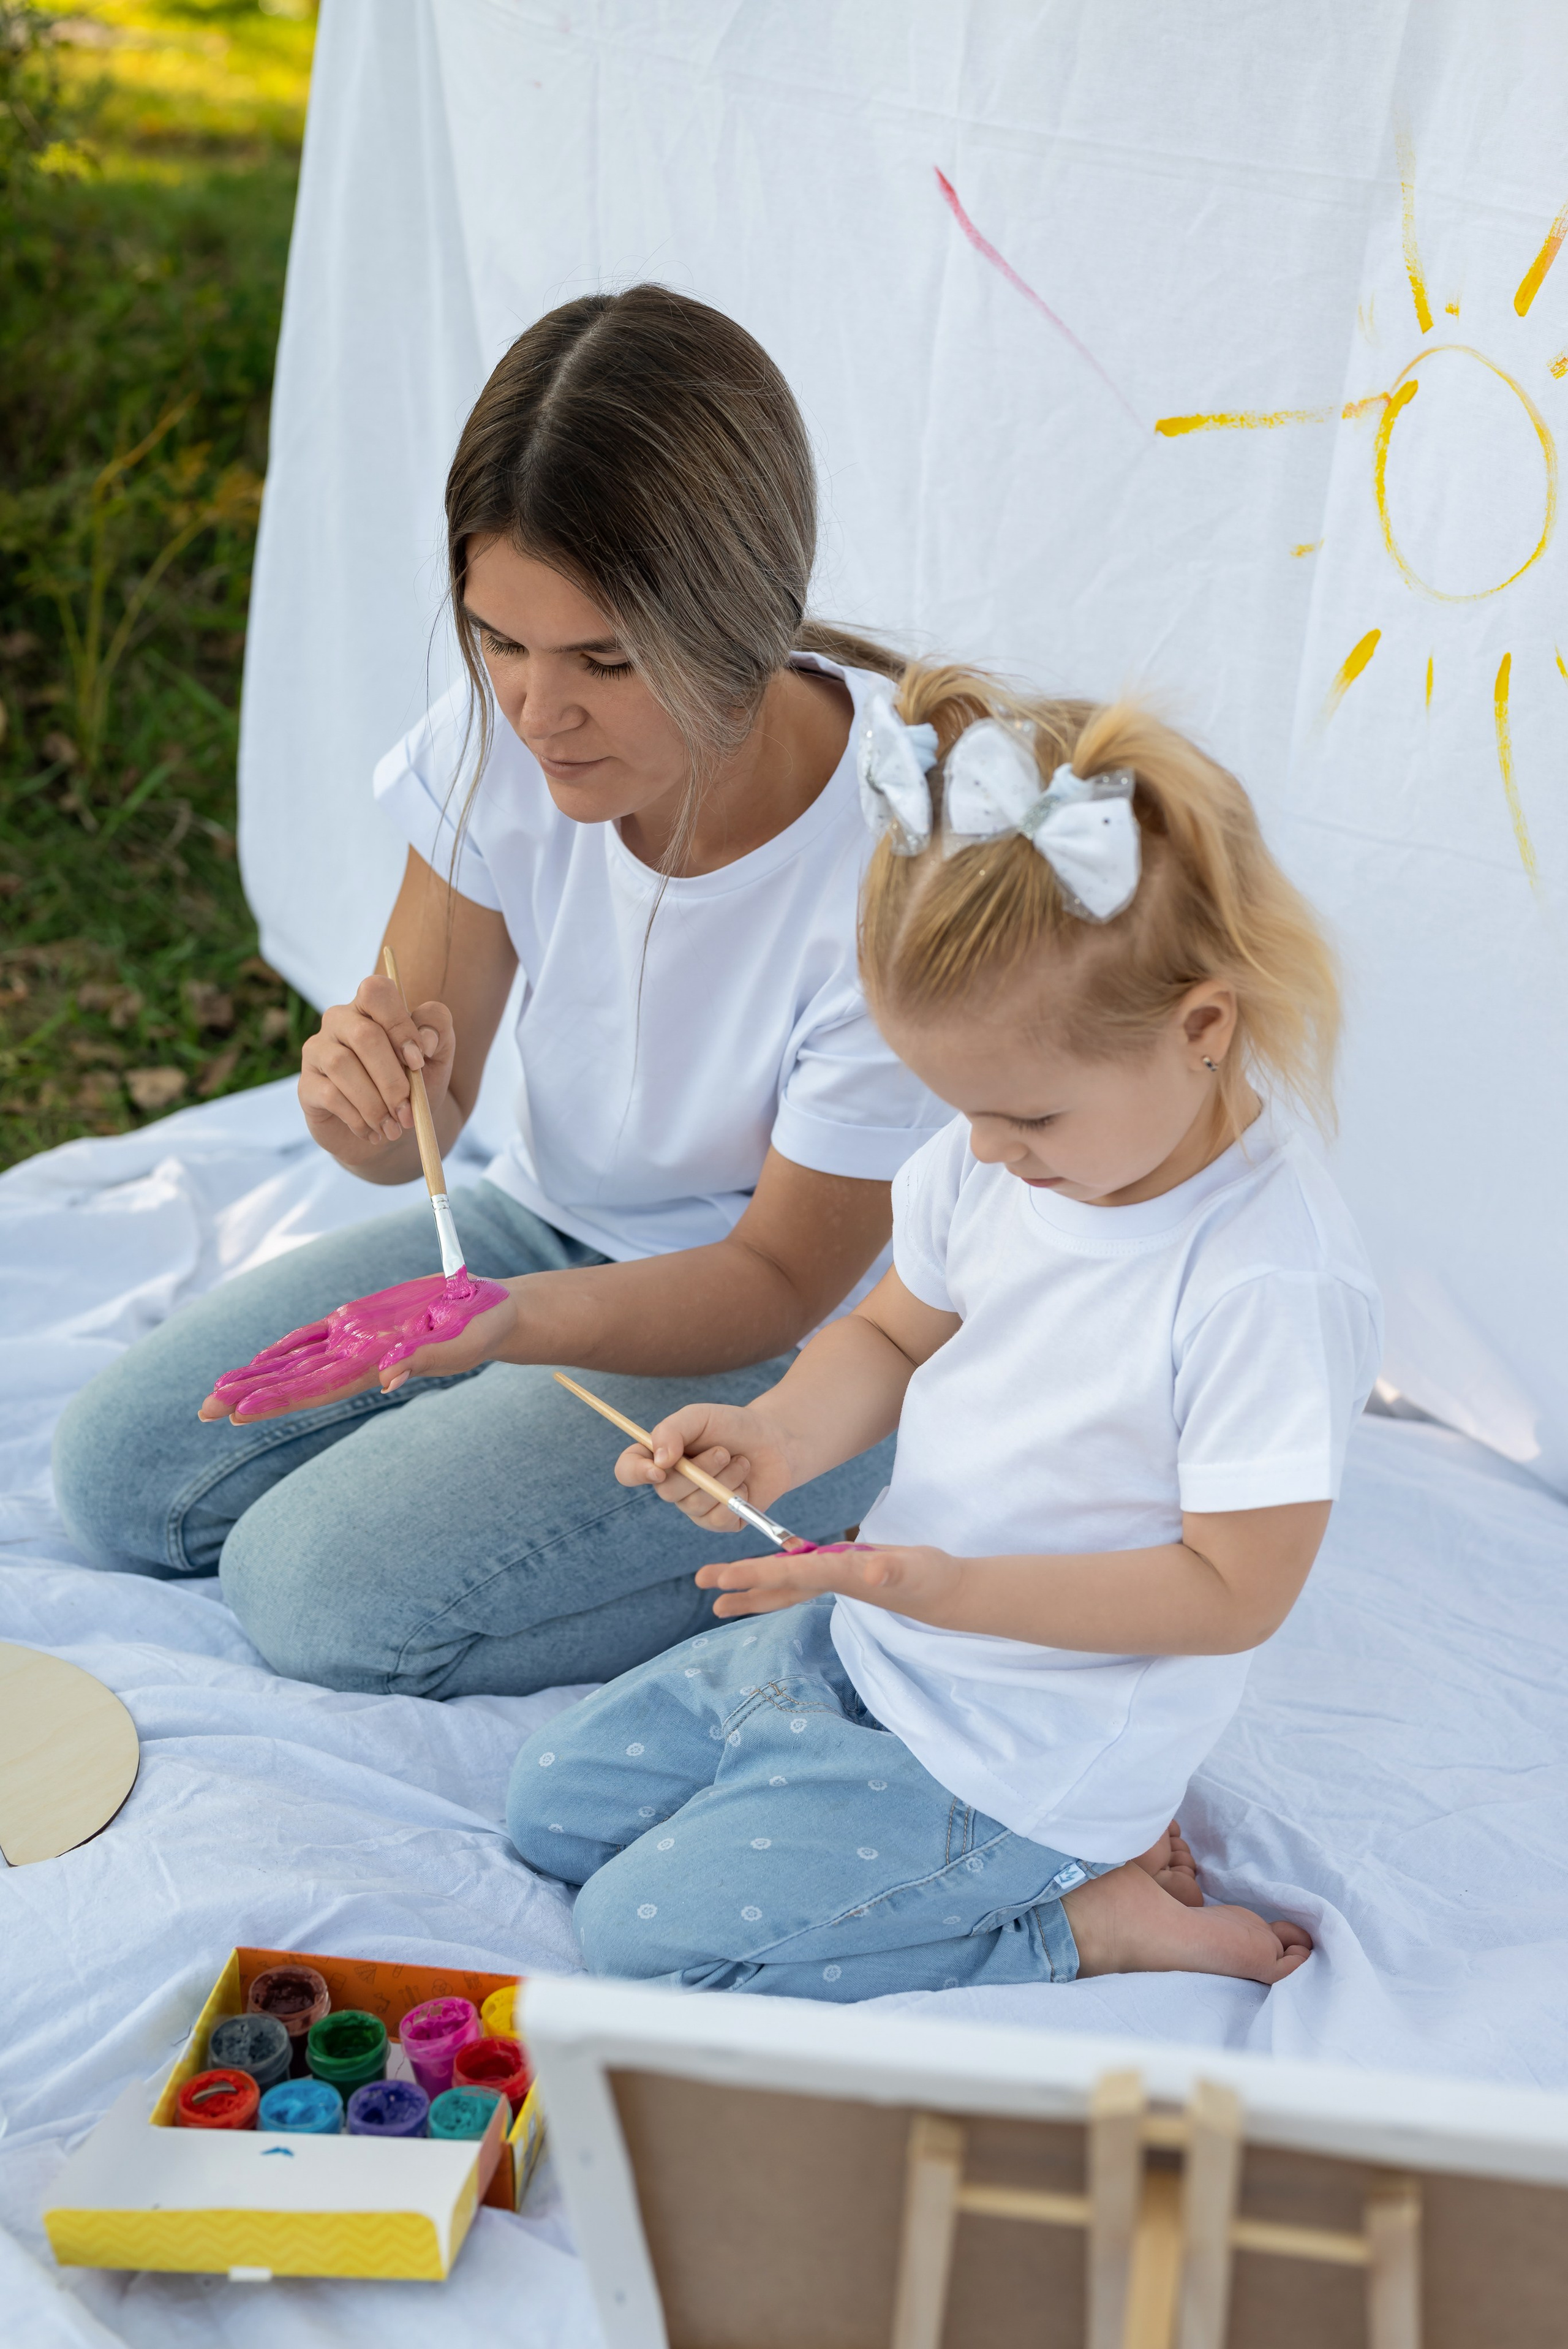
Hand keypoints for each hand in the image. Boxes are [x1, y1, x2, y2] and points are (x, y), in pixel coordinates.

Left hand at [198, 1274, 514, 1423]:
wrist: (490, 1311)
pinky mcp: (361, 1319)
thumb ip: (425, 1360)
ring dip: (257, 1376)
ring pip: (296, 1360)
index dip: (276, 1401)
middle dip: (249, 1395)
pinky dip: (284, 1347)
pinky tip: (260, 1359)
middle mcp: (357, 1357)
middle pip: (293, 1380)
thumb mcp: (459, 1343)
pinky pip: (314, 1335)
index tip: (237, 1414)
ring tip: (217, 1390)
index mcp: (375, 1365)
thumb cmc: (481, 1329)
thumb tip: (387, 1381)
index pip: (315, 1389)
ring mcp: (356, 1339)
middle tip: (204, 1410)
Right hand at [299, 973, 455, 1156]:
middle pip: (364, 1035)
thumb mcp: (437, 1058)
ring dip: (375, 1103)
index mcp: (371, 1008)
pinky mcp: (306, 1085)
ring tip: (393, 1128)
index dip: (399, 1024)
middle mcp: (339, 1022)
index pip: (377, 991)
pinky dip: (357, 1117)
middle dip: (392, 1079)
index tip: (418, 1061)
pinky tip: (372, 1131)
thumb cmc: (413, 1086)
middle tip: (409, 1112)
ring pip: (342, 1065)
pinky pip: (329, 1094)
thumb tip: (425, 1039)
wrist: (392, 1129)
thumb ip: (438, 1032)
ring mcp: (318, 1051)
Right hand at [614, 1400, 797, 1533]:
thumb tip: (658, 1461)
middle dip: (700, 1470)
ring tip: (739, 1462)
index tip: (658, 1469)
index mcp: (659, 1457)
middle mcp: (672, 1485)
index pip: (628, 1471)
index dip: (635, 1473)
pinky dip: (735, 1498)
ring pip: (694, 1505)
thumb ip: (673, 1430)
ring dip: (723, 1480)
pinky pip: (717, 1520)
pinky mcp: (719, 1522)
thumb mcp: (701, 1416)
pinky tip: (744, 1484)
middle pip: (666, 1491)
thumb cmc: (733, 1426)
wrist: (775, 1441)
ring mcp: (695, 1507)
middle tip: (723, 1451)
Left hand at [694, 1540, 963, 1620]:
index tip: (721, 1580)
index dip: (754, 1574)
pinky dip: (778, 1573)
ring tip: (716, 1594)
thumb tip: (874, 1568)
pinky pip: (800, 1575)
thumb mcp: (913, 1569)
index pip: (788, 1574)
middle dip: (740, 1586)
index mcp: (838, 1576)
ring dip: (751, 1586)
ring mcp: (833, 1579)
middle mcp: (829, 1580)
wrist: (943, 1594)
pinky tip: (766, 1570)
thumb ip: (894, 1568)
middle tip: (702, 1585)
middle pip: (776, 1584)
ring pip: (783, 1584)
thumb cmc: (929, 1580)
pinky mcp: (841, 1573)